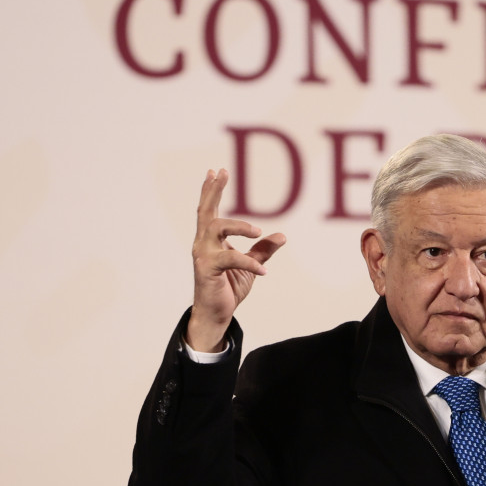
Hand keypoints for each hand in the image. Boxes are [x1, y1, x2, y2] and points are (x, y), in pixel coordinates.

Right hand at [186, 168, 286, 351]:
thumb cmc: (228, 287)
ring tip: (257, 231)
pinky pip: (230, 258)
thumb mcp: (251, 266)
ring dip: (238, 225)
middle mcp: (203, 243)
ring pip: (217, 227)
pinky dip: (250, 262)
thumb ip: (263, 250)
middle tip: (222, 173)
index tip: (216, 170)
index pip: (209, 210)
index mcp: (210, 240)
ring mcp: (203, 255)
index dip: (211, 190)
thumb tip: (283, 235)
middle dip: (214, 190)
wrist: (216, 314)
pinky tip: (264, 272)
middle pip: (206, 211)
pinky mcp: (207, 270)